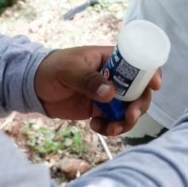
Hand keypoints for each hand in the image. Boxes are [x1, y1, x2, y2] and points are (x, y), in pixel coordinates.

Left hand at [34, 46, 161, 135]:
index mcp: (110, 59)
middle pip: (139, 91)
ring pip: (129, 109)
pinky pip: (114, 121)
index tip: (155, 86)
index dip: (151, 73)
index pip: (138, 63)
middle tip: (129, 117)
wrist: (32, 86)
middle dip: (139, 106)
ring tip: (110, 129)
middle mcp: (114, 77)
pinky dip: (110, 127)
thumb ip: (88, 80)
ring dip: (125, 121)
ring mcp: (108, 95)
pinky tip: (96, 126)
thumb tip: (111, 94)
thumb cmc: (51, 68)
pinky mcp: (99, 109)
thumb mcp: (69, 70)